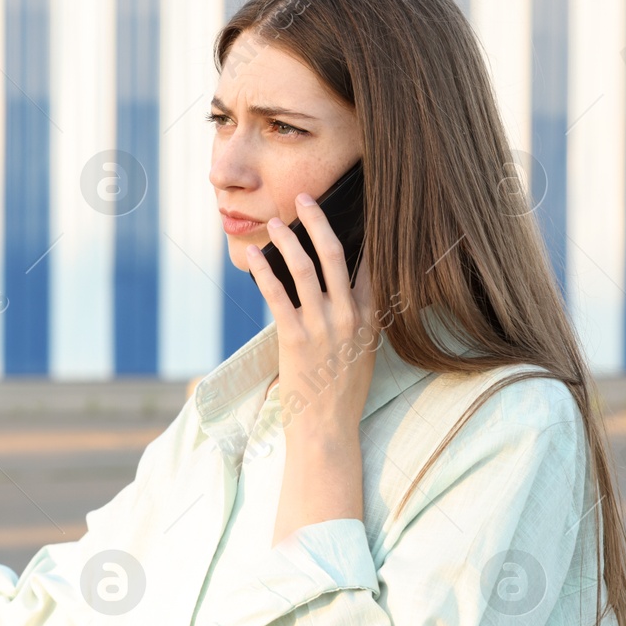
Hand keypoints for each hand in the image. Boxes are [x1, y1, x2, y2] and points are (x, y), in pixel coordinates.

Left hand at [244, 193, 378, 438]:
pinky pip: (276, 295)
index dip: (364, 229)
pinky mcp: (296, 338)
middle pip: (336, 254)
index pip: (372, 262)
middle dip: (318, 221)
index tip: (356, 204)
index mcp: (370, 317)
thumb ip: (361, 319)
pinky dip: (263, 271)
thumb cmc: (342, 391)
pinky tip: (253, 256)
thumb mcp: (365, 351)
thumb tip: (349, 290)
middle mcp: (350, 315)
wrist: (327, 427)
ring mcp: (323, 325)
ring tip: (273, 222)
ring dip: (287, 240)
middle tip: (306, 197)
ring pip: (304, 268)